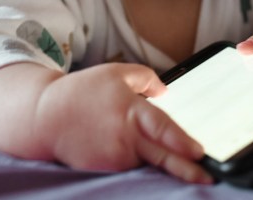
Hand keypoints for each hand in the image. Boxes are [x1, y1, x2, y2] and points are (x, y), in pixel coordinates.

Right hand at [0, 62, 212, 183]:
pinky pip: (129, 164)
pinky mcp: (104, 168)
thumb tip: (165, 91)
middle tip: (207, 179)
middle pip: (162, 156)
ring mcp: (114, 156)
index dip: (182, 142)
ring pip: (146, 160)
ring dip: (158, 159)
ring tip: (165, 152)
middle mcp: (124, 137)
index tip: (200, 153)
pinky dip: (135, 158)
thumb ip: (145, 78)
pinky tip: (126, 147)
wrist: (45, 117)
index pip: (162, 128)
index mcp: (130, 111)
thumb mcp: (116, 73)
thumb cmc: (82, 91)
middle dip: (187, 170)